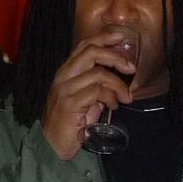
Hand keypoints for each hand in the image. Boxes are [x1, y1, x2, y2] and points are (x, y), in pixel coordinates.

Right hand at [41, 32, 135, 160]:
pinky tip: (113, 107)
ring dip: (117, 85)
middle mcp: (63, 76)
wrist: (51, 145)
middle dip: (115, 57)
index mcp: (66, 72)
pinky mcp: (70, 103)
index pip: (83, 46)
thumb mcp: (86, 99)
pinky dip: (110, 97)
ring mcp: (65, 89)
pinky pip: (97, 91)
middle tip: (131, 68)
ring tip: (125, 98)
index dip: (103, 38)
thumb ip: (97, 87)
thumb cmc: (70, 122)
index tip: (120, 37)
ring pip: (98, 73)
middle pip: (91, 52)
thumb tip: (117, 82)